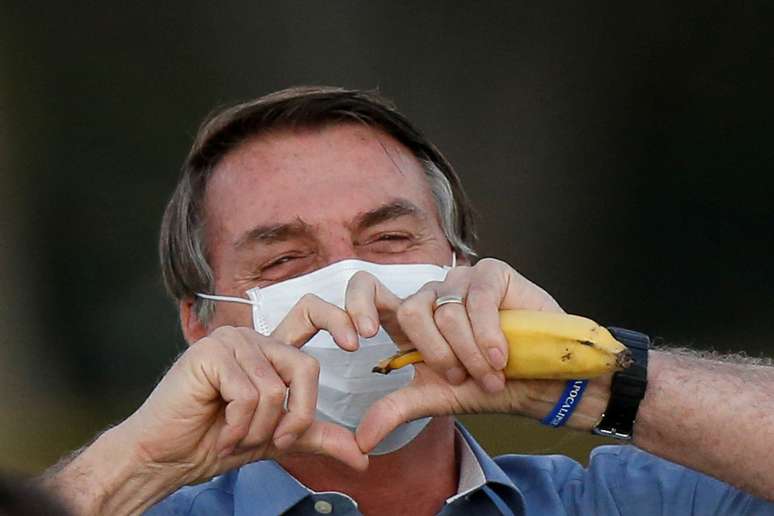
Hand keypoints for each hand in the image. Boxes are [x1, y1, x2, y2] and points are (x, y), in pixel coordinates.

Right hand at [120, 298, 367, 487]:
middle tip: (272, 440)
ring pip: (275, 389)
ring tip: (234, 436)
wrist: (166, 459)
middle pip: (305, 367)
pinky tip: (220, 435)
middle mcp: (252, 340)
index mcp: (270, 351)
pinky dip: (239, 427)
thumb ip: (318, 437)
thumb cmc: (215, 443)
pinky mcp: (210, 354)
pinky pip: (249, 395)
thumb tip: (363, 457)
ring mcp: (230, 343)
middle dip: (296, 416)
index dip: (337, 319)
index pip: (310, 315)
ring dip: (258, 429)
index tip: (355, 343)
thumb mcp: (278, 439)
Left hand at [344, 258, 566, 452]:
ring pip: (447, 312)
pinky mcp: (492, 273)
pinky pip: (478, 299)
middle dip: (439, 356)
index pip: (368, 290)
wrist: (540, 385)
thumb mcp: (436, 398)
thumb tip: (360, 441)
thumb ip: (396, 409)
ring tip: (492, 373)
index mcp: (410, 321)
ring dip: (471, 354)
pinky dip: (489, 334)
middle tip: (462, 378)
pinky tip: (502, 354)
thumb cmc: (488, 386)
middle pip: (411, 312)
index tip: (360, 340)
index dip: (356, 305)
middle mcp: (432, 297)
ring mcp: (462, 281)